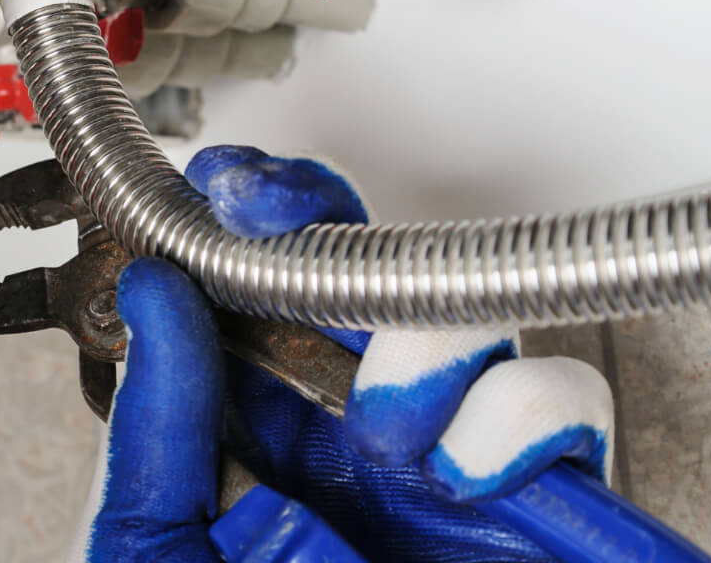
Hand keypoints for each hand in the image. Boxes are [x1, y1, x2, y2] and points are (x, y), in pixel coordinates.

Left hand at [86, 146, 612, 562]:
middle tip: (277, 218)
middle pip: (359, 276)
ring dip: (419, 339)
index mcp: (258, 443)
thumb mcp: (155, 558)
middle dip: (325, 227)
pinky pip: (559, 411)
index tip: (224, 186)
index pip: (260, 297)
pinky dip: (518, 417)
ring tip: (381, 421)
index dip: (252, 223)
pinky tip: (459, 473)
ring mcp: (448, 467)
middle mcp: (354, 439)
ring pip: (460, 317)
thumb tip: (152, 301)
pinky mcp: (537, 511)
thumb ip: (156, 437)